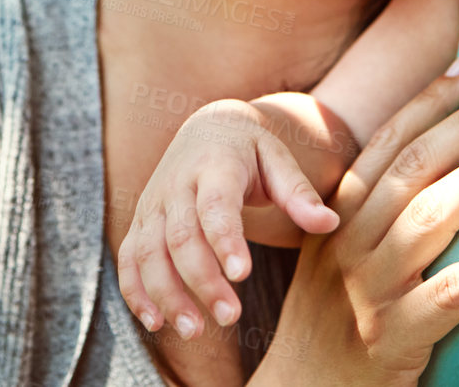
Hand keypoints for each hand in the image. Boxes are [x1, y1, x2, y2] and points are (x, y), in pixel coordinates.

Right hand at [118, 98, 342, 337]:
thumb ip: (299, 193)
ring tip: (195, 330)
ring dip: (166, 294)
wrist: (206, 127)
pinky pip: (129, 259)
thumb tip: (329, 223)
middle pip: (181, 237)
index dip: (225, 240)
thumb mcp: (278, 159)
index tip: (243, 274)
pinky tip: (156, 323)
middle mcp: (176, 185)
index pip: (216, 206)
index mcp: (215, 165)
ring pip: (149, 253)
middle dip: (202, 280)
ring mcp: (153, 205)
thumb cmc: (249, 150)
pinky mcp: (140, 223)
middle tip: (229, 316)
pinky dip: (135, 292)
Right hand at [253, 57, 458, 386]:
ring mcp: (369, 291)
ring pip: (433, 217)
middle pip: (414, 167)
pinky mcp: (394, 339)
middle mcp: (347, 243)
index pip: (386, 141)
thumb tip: (440, 155)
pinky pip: (454, 292)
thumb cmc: (332, 318)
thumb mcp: (337, 254)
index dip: (430, 98)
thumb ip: (375, 210)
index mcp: (336, 215)